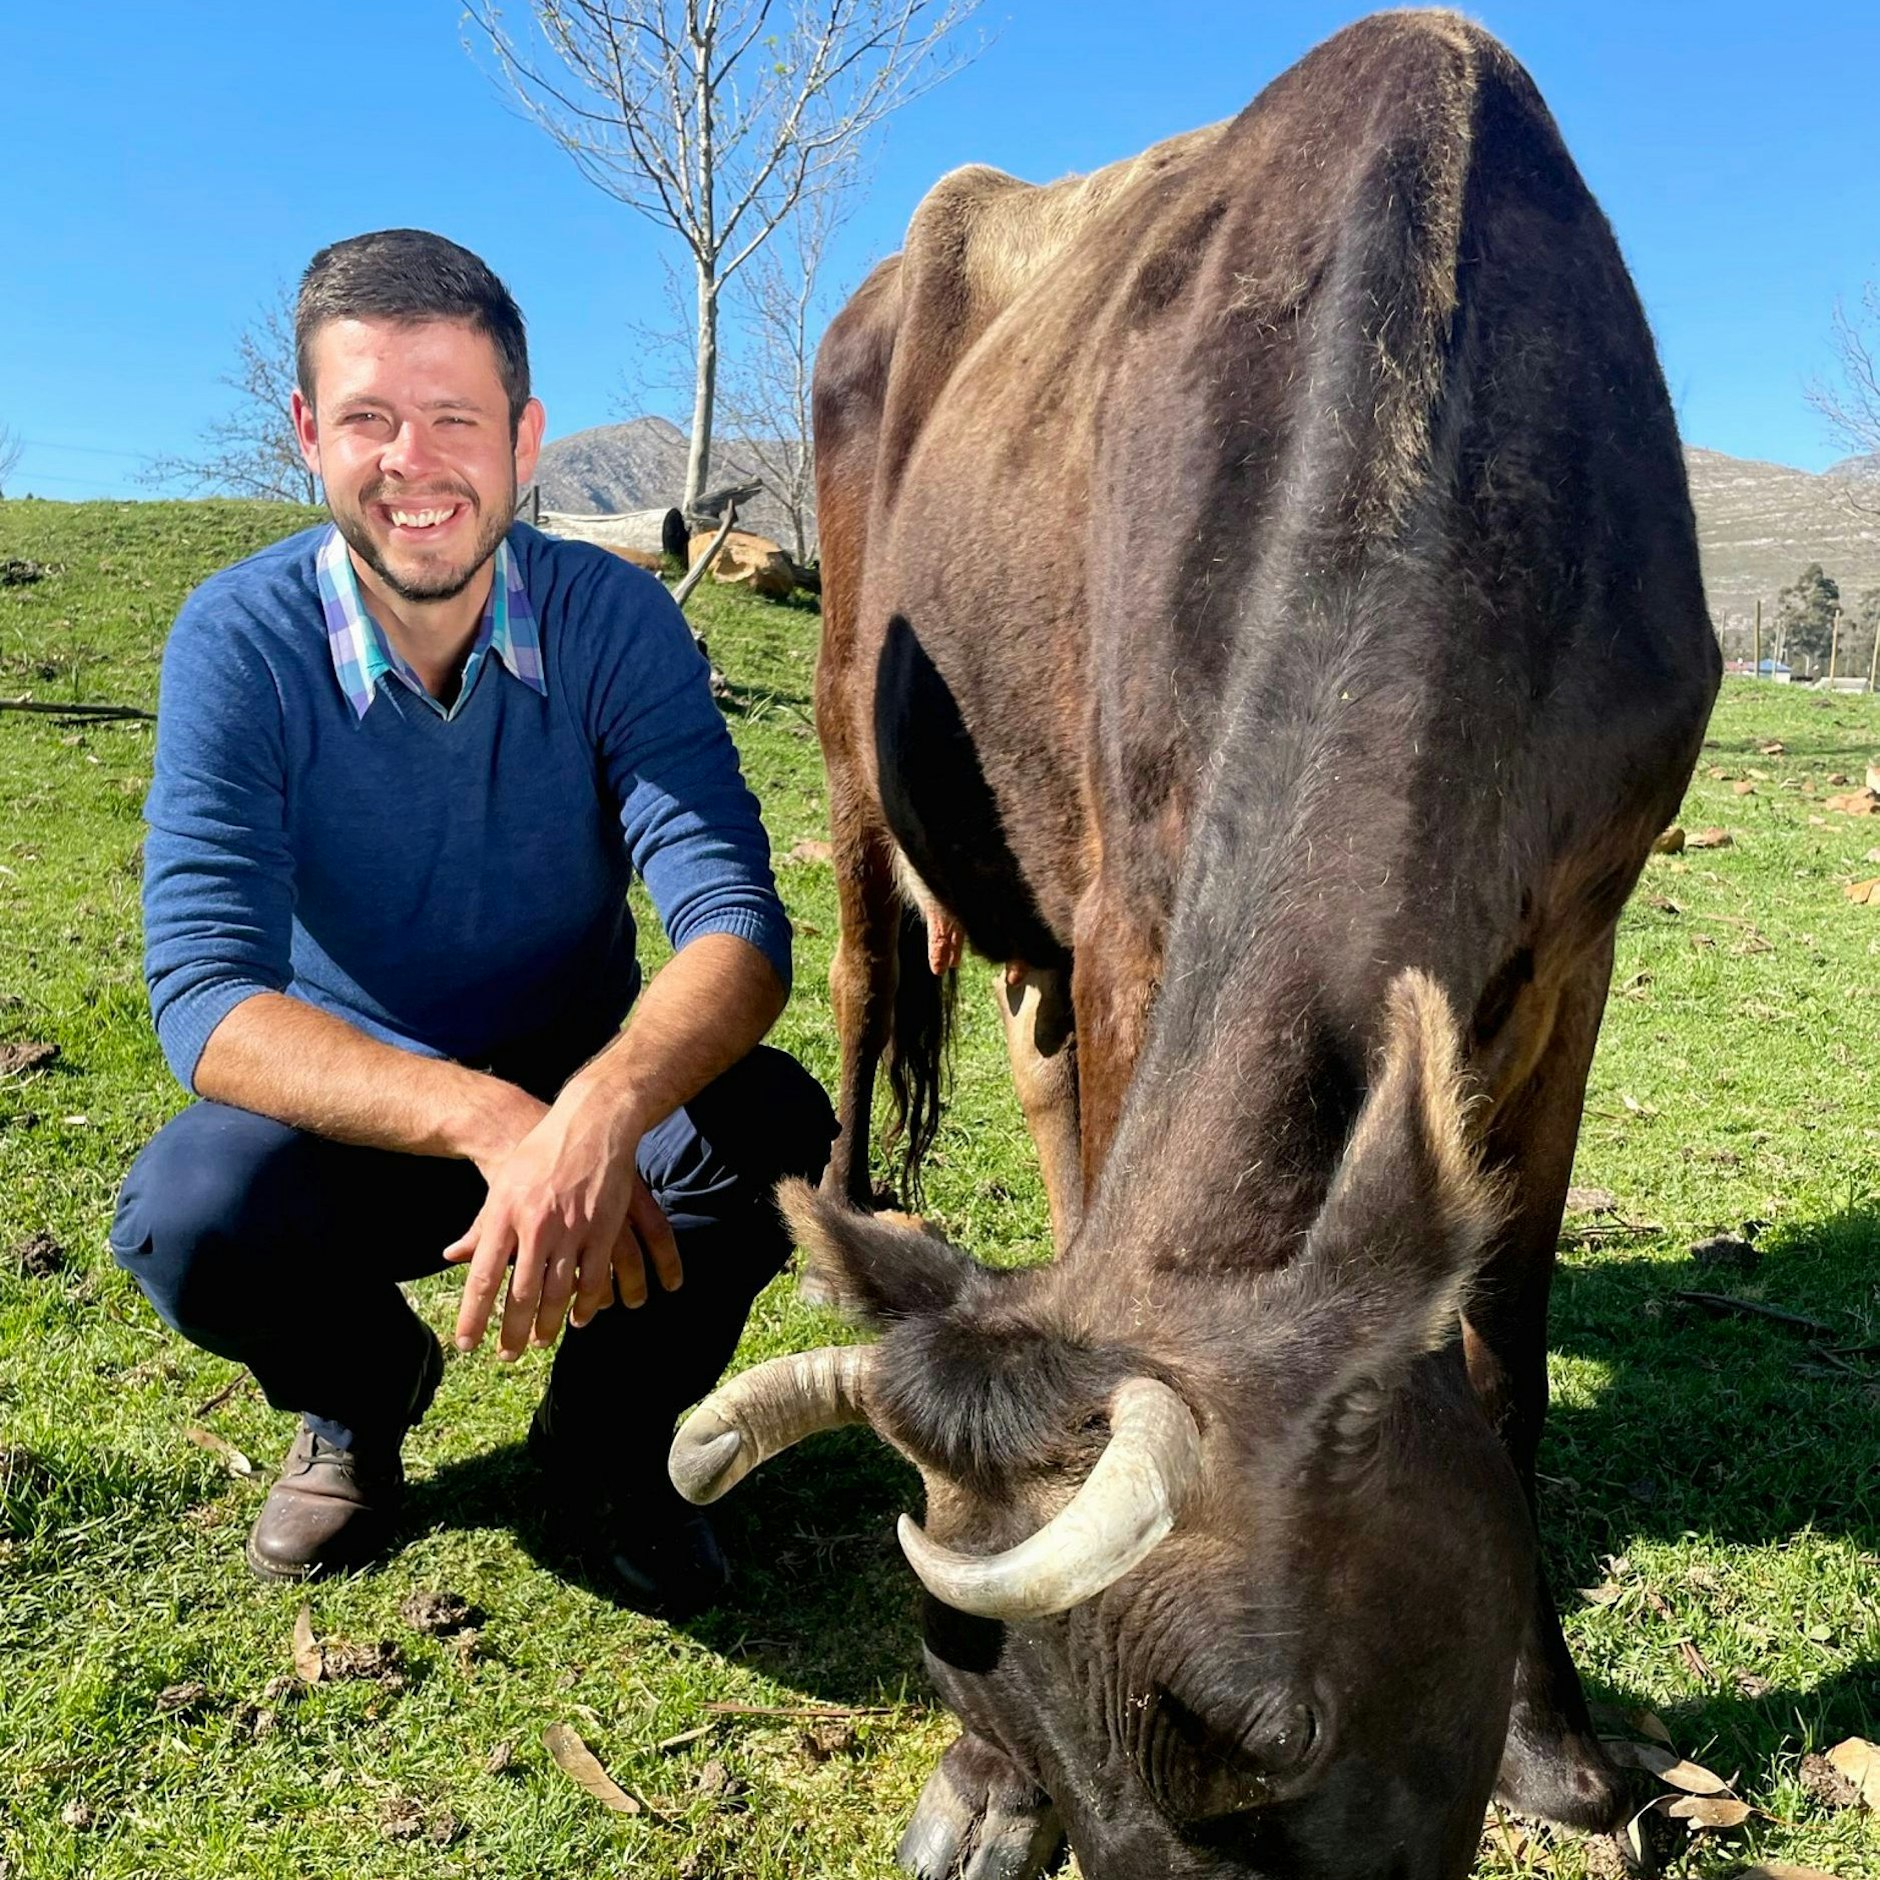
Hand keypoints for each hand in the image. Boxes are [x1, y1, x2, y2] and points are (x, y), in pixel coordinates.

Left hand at [444, 1101, 682, 1359]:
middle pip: (519, 1294)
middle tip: (507, 1356)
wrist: (588, 1123)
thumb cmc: (538, 1154)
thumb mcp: (502, 1186)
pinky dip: (586, 1305)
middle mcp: (535, 1225)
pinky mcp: (603, 1228)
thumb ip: (481, 1227)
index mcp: (504, 1214)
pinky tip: (579, 1320)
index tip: (467, 1345)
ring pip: (557, 1293)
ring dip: (547, 1325)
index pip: (482, 1278)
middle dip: (511, 1332)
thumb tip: (452, 1255)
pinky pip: (593, 1278)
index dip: (474, 1317)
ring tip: (538, 1343)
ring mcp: (571, 1229)